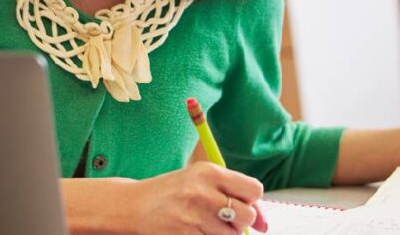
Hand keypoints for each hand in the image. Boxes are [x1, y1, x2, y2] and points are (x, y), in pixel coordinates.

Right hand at [129, 162, 267, 233]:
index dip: (252, 202)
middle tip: (224, 219)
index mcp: (210, 172)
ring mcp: (194, 215)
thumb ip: (232, 194)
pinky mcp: (186, 234)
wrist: (134, 205)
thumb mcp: (200, 181)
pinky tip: (195, 231)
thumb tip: (265, 224)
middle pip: (247, 216)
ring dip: (223, 234)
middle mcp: (203, 191)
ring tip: (204, 224)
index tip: (243, 206)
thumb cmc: (172, 192)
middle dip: (241, 222)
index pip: (254, 190)